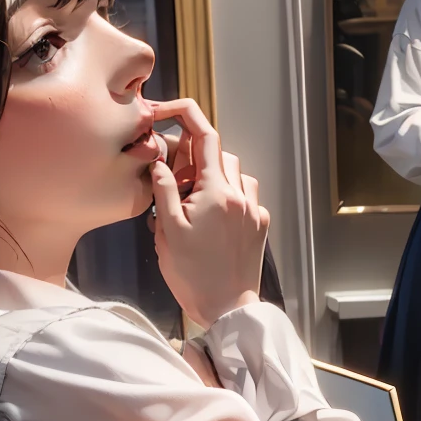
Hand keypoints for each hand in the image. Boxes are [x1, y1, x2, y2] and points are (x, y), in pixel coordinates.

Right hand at [146, 98, 268, 327]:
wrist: (228, 309)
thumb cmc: (194, 275)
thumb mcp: (167, 231)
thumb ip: (164, 190)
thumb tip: (160, 161)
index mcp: (218, 192)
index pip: (206, 137)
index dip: (187, 115)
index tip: (169, 110)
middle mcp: (242, 196)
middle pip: (220, 155)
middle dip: (196, 159)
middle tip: (175, 181)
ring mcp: (255, 211)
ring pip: (235, 174)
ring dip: (214, 178)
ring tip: (193, 205)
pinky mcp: (260, 226)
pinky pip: (245, 197)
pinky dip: (228, 198)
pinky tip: (211, 221)